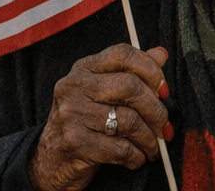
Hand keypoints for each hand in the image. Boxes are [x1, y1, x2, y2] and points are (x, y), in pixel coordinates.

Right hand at [27, 44, 171, 190]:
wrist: (50, 159)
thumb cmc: (83, 122)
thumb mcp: (102, 92)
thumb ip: (131, 72)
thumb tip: (161, 54)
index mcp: (83, 68)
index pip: (122, 54)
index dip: (150, 69)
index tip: (164, 90)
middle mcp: (74, 86)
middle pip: (130, 86)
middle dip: (156, 109)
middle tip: (164, 126)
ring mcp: (71, 114)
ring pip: (129, 120)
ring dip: (149, 139)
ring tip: (153, 146)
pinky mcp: (74, 142)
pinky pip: (120, 148)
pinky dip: (136, 156)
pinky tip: (136, 157)